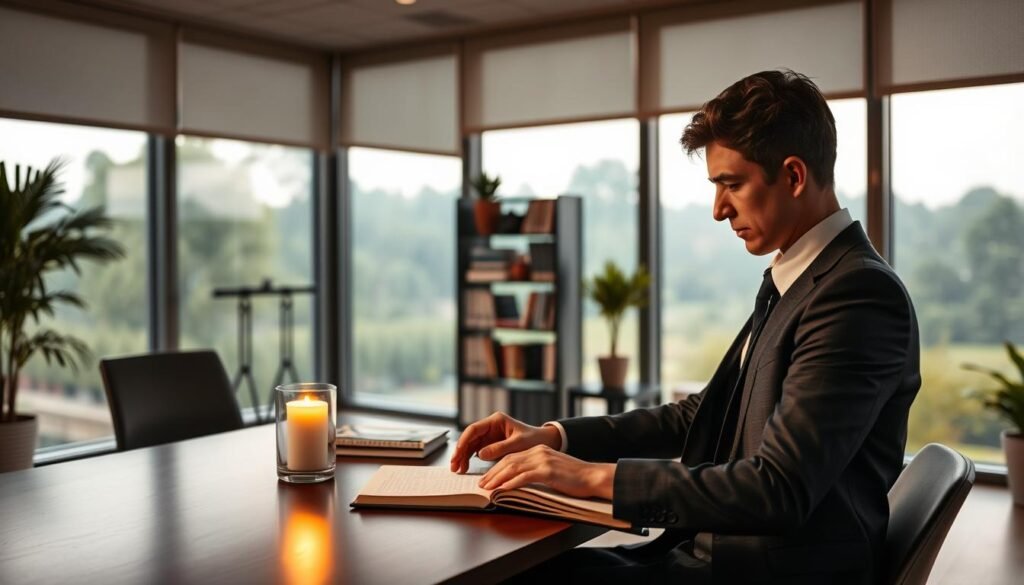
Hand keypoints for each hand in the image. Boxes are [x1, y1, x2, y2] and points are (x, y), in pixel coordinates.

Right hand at [449, 412, 561, 473]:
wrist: (544, 442)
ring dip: (463, 457)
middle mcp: (491, 426)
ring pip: (471, 445)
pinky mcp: (491, 444)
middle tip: (454, 466)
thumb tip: (479, 454)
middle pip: (470, 438)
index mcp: (496, 420)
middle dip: (460, 451)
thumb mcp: (518, 444)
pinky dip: (470, 459)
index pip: (474, 429)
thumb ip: (499, 448)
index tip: (458, 452)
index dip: (464, 440)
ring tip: (458, 470)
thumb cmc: (533, 439)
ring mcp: (490, 435)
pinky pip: (476, 451)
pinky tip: (466, 468)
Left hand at [478, 444, 615, 499]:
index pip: (512, 457)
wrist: (592, 476)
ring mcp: (543, 460)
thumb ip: (536, 471)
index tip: (487, 478)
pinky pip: (524, 477)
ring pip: (513, 468)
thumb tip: (518, 481)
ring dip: (498, 479)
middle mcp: (538, 452)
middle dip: (493, 473)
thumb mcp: (552, 469)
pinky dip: (511, 483)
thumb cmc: (574, 477)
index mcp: (538, 450)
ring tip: (487, 488)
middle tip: (481, 484)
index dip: (497, 468)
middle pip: (509, 461)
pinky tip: (503, 489)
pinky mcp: (548, 471)